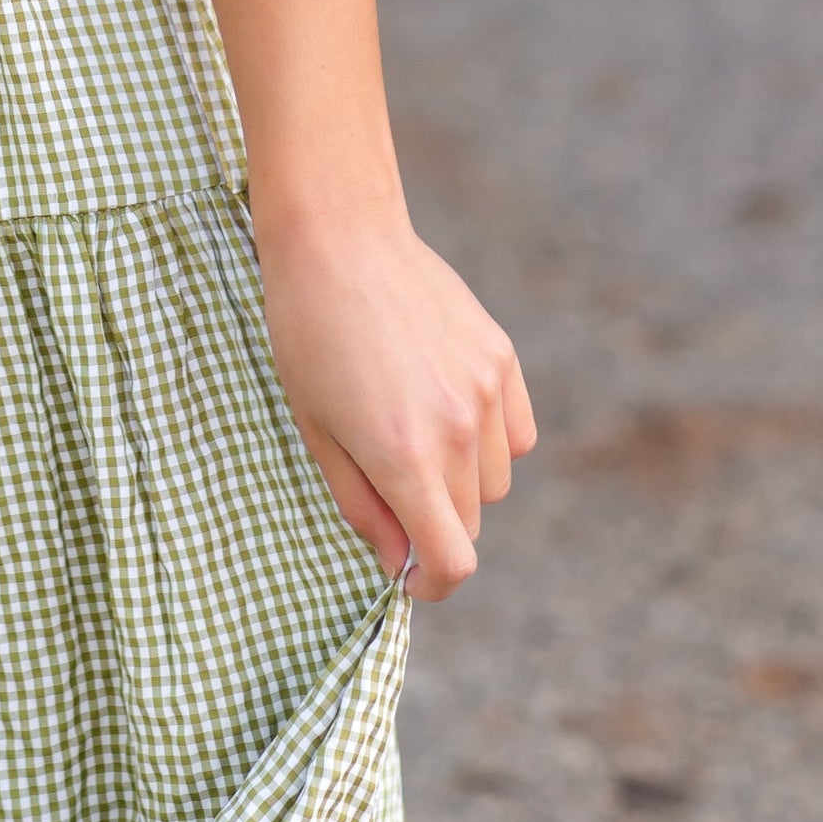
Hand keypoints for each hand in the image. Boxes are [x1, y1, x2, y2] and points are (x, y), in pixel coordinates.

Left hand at [259, 214, 534, 603]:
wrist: (338, 237)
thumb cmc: (307, 333)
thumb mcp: (315, 429)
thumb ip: (361, 505)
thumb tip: (400, 561)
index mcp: (403, 457)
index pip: (451, 561)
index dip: (433, 584)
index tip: (411, 574)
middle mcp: (456, 429)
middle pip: (470, 521)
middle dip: (434, 522)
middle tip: (388, 481)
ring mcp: (486, 389)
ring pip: (495, 480)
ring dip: (462, 479)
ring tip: (410, 428)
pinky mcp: (501, 355)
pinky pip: (515, 434)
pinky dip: (490, 439)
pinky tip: (446, 404)